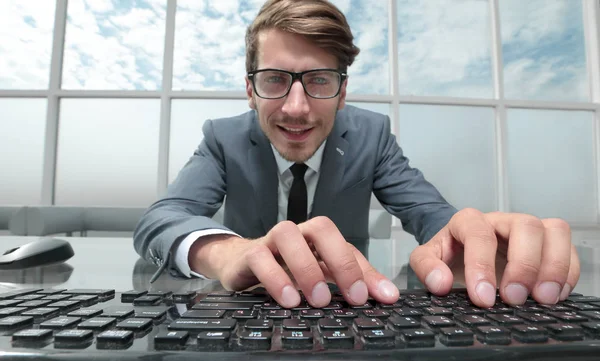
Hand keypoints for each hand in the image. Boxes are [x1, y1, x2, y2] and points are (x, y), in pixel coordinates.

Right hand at [208, 217, 398, 307]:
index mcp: (317, 238)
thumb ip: (354, 282)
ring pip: (287, 234)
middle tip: (351, 297)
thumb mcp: (321, 275)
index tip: (371, 298)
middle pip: (321, 228)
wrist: (238, 263)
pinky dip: (275, 277)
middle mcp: (297, 234)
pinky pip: (259, 256)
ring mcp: (271, 241)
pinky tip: (288, 300)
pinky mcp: (249, 254)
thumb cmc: (285, 268)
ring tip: (318, 300)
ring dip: (305, 267)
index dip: (362, 270)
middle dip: (340, 260)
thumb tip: (389, 295)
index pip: (346, 245)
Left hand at [409, 208, 579, 306]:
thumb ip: (427, 267)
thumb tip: (440, 283)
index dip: (482, 265)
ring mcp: (527, 229)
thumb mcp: (426, 258)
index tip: (482, 298)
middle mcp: (501, 220)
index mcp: (468, 220)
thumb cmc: (448, 253)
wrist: (460, 249)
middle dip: (523, 265)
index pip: (479, 233)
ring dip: (553, 267)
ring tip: (542, 299)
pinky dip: (567, 272)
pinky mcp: (547, 242)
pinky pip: (568, 248)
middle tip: (514, 299)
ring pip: (553, 231)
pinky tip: (555, 295)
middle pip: (525, 226)